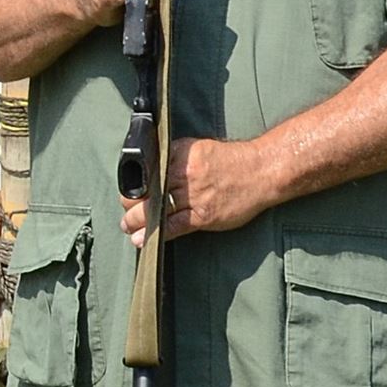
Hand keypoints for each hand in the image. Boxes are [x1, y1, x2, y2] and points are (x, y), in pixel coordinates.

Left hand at [120, 135, 275, 243]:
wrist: (262, 171)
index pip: (146, 168)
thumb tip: (151, 168)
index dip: (132, 182)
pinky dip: (155, 233)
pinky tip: (142, 239)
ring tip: (128, 226)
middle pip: (147, 189)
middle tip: (124, 209)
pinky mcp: (204, 215)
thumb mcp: (197, 148)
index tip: (127, 190)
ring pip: (156, 208)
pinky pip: (173, 226)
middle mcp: (184, 173)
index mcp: (180, 154)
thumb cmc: (232, 160)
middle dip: (130, 202)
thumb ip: (174, 156)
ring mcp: (194, 195)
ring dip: (137, 220)